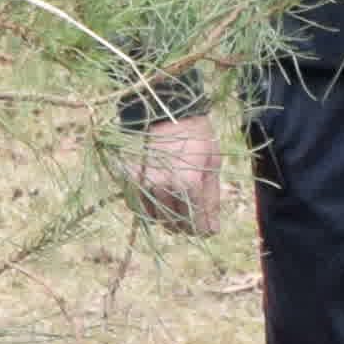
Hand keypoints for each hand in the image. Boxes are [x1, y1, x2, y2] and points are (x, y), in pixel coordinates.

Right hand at [130, 115, 218, 229]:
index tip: (208, 228)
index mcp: (187, 183)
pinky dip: (151, 209)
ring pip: (157, 219)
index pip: (197, 223)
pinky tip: (162, 199)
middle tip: (195, 217)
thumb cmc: (197, 137)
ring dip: (169, 218)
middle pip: (176, 224)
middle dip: (188, 225)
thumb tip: (212, 230)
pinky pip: (139, 207)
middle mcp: (163, 186)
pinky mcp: (131, 179)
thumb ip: (211, 200)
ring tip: (179, 205)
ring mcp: (144, 183)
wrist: (169, 113)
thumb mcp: (212, 166)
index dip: (205, 229)